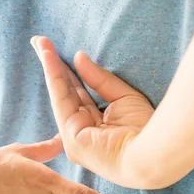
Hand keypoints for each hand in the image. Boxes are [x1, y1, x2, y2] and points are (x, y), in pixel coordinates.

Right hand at [30, 36, 153, 188]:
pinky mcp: (72, 138)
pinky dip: (53, 74)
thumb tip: (79, 57)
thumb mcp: (124, 97)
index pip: (80, 94)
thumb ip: (100, 80)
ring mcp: (75, 138)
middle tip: (39, 42)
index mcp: (97, 127)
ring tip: (39, 41)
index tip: (60, 51)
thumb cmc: (146, 129)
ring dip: (49, 65)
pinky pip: (61, 98)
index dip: (69, 72)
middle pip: (65, 92)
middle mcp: (83, 132)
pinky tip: (48, 56)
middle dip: (53, 66)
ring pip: (60, 93)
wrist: (154, 152)